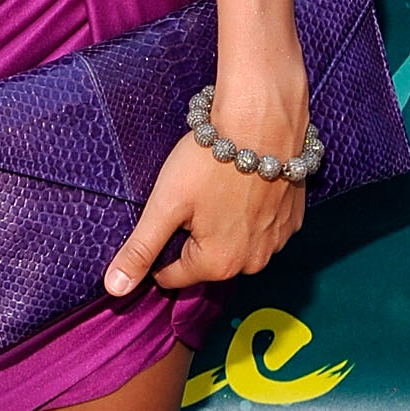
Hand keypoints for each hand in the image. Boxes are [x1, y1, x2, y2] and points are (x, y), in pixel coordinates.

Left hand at [104, 122, 306, 296]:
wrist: (263, 121)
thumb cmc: (210, 161)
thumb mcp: (165, 205)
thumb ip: (141, 250)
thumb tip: (115, 289)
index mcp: (218, 265)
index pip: (172, 276)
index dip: (159, 248)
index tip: (164, 216)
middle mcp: (253, 263)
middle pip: (206, 261)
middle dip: (193, 236)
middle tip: (192, 198)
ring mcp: (277, 241)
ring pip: (235, 244)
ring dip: (223, 226)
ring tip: (217, 189)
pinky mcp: (293, 220)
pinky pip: (262, 228)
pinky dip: (250, 214)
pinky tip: (242, 186)